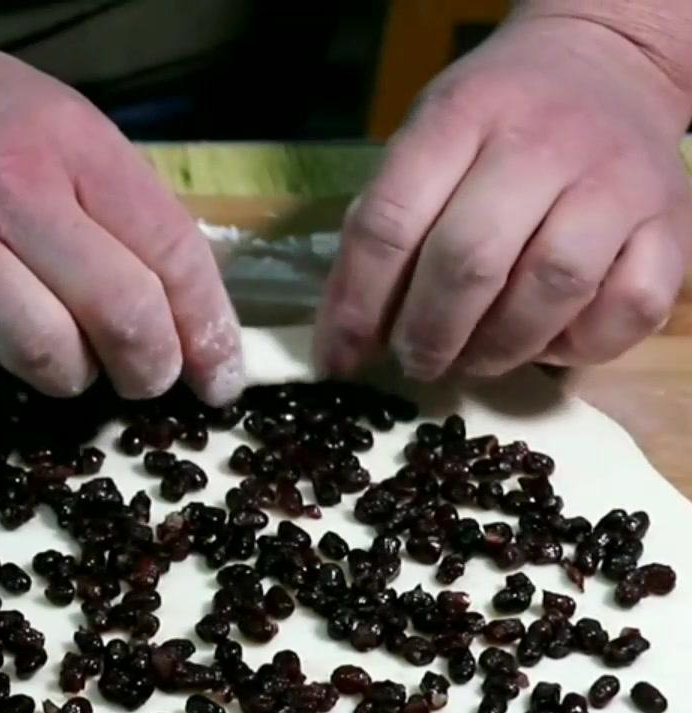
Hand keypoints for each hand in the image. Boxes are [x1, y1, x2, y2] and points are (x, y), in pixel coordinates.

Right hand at [0, 11, 242, 404]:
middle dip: (148, 369)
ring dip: (62, 378)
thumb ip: (113, 202)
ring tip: (52, 360)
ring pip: (40, 355)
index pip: (171, 253)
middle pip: (118, 314)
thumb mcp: (53, 123)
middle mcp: (3, 193)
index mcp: (66, 145)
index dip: (209, 331)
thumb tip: (178, 309)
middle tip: (141, 381)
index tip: (218, 379)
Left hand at [316, 14, 691, 380]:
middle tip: (415, 360)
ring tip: (472, 359)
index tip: (339, 358)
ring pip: (552, 289)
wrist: (609, 65)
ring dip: (498, 348)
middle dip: (428, 334)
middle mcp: (544, 143)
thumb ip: (387, 221)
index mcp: (462, 117)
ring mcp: (617, 181)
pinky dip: (580, 345)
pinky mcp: (673, 221)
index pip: (390, 224)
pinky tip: (545, 344)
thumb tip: (350, 332)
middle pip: (471, 261)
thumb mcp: (426, 138)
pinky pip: (630, 307)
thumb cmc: (498, 119)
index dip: (356, 305)